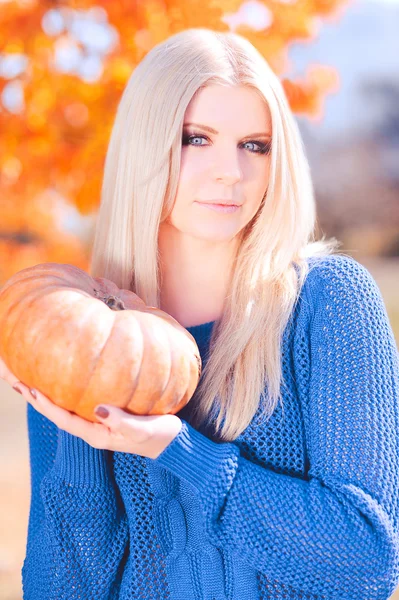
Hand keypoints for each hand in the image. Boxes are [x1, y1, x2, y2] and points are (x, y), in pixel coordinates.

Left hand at [2, 358, 181, 459]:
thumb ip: (122, 422)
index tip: (27, 387)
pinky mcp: (103, 414)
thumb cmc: (159, 436)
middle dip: (30, 394)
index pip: (62, 418)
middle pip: (52, 410)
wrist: (171, 442)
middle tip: (10, 373)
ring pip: (59, 404)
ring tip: (20, 373)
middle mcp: (89, 428)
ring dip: (38, 390)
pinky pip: (74, 399)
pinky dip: (59, 388)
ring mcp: (95, 421)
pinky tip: (55, 374)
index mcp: (95, 435)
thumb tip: (98, 409)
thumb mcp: (143, 431)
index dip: (44, 403)